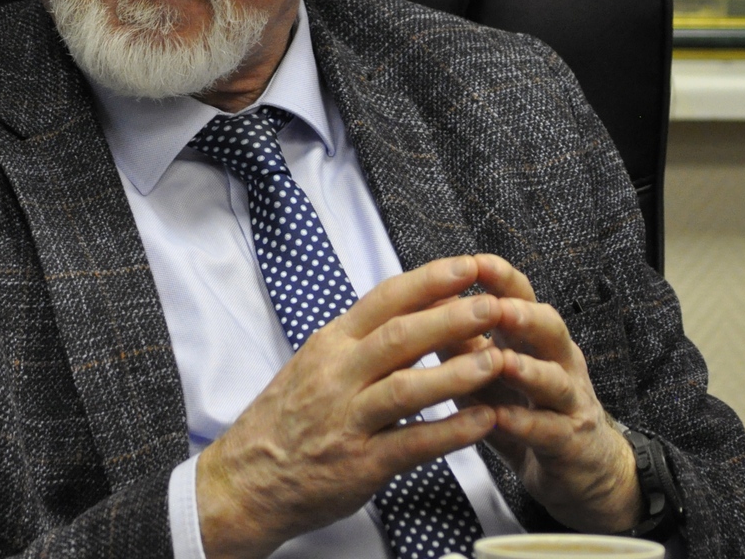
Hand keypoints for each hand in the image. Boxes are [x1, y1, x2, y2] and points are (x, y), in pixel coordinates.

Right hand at [196, 256, 501, 558]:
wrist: (247, 479)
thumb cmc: (288, 417)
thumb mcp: (316, 363)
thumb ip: (363, 340)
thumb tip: (420, 310)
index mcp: (330, 343)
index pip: (384, 300)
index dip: (429, 281)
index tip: (468, 266)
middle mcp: (337, 374)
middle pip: (400, 337)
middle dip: (451, 319)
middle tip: (494, 306)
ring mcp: (347, 419)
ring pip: (406, 388)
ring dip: (456, 373)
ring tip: (497, 360)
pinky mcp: (360, 464)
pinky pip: (411, 444)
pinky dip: (450, 433)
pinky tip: (483, 422)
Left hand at [454, 255, 641, 532]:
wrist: (578, 466)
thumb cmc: (523, 407)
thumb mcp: (487, 372)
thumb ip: (459, 341)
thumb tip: (421, 303)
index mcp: (534, 337)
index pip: (521, 296)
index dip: (501, 278)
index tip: (474, 262)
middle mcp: (558, 362)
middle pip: (549, 328)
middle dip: (523, 315)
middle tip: (496, 307)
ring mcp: (569, 402)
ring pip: (555, 380)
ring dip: (528, 370)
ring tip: (501, 362)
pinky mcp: (571, 443)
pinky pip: (550, 431)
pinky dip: (525, 424)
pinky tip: (501, 419)